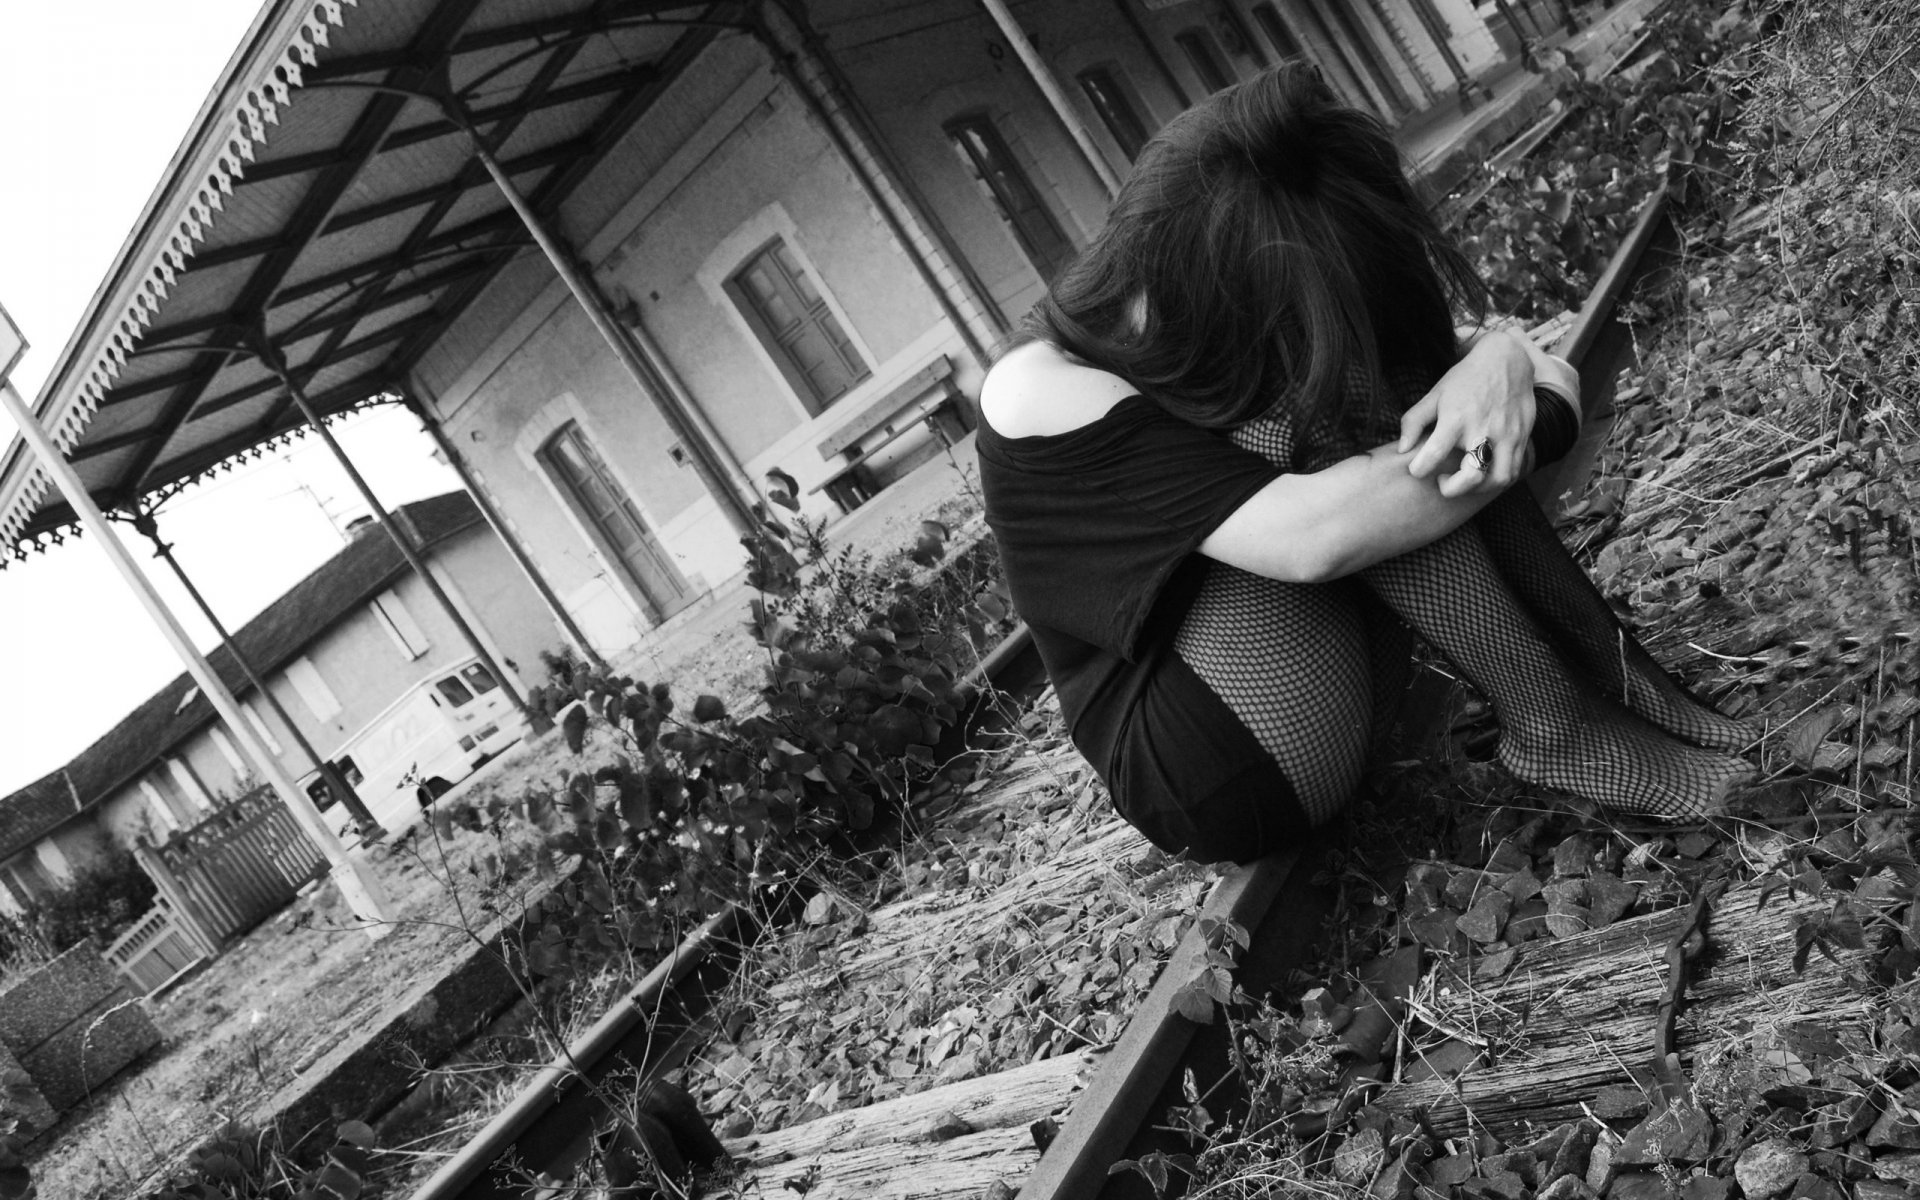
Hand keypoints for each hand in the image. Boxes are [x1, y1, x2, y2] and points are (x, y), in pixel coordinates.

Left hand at [1397, 328, 1535, 496]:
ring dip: (1478, 489)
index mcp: (1456, 418)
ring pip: (1498, 480)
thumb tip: (1402, 449)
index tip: (1417, 469)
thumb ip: (1414, 421)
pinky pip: (1514, 470)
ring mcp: (1506, 435)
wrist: (1507, 360)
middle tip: (1442, 480)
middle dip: (1452, 489)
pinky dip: (1497, 479)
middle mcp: (1483, 429)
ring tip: (1465, 480)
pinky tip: (1484, 472)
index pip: (1434, 455)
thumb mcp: (1435, 394)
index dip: (1419, 470)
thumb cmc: (1465, 378)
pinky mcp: (1522, 437)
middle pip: (1472, 477)